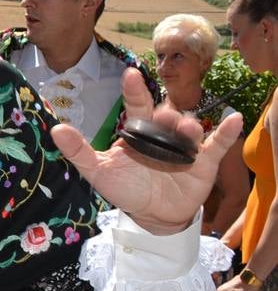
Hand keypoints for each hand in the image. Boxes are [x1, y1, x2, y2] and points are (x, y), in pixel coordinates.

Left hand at [50, 70, 243, 235]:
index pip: (136, 106)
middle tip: (163, 116)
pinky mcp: (204, 161)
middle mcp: (163, 134)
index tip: (130, 74)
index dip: (134, 90)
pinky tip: (233, 119)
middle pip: (166, 115)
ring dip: (188, 127)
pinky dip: (225, 132)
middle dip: (165, 113)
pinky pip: (217, 144)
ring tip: (185, 131)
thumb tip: (56, 130)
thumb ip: (79, 151)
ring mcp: (185, 146)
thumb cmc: (125, 188)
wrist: (152, 216)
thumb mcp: (98, 172)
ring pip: (190, 129)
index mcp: (138, 131)